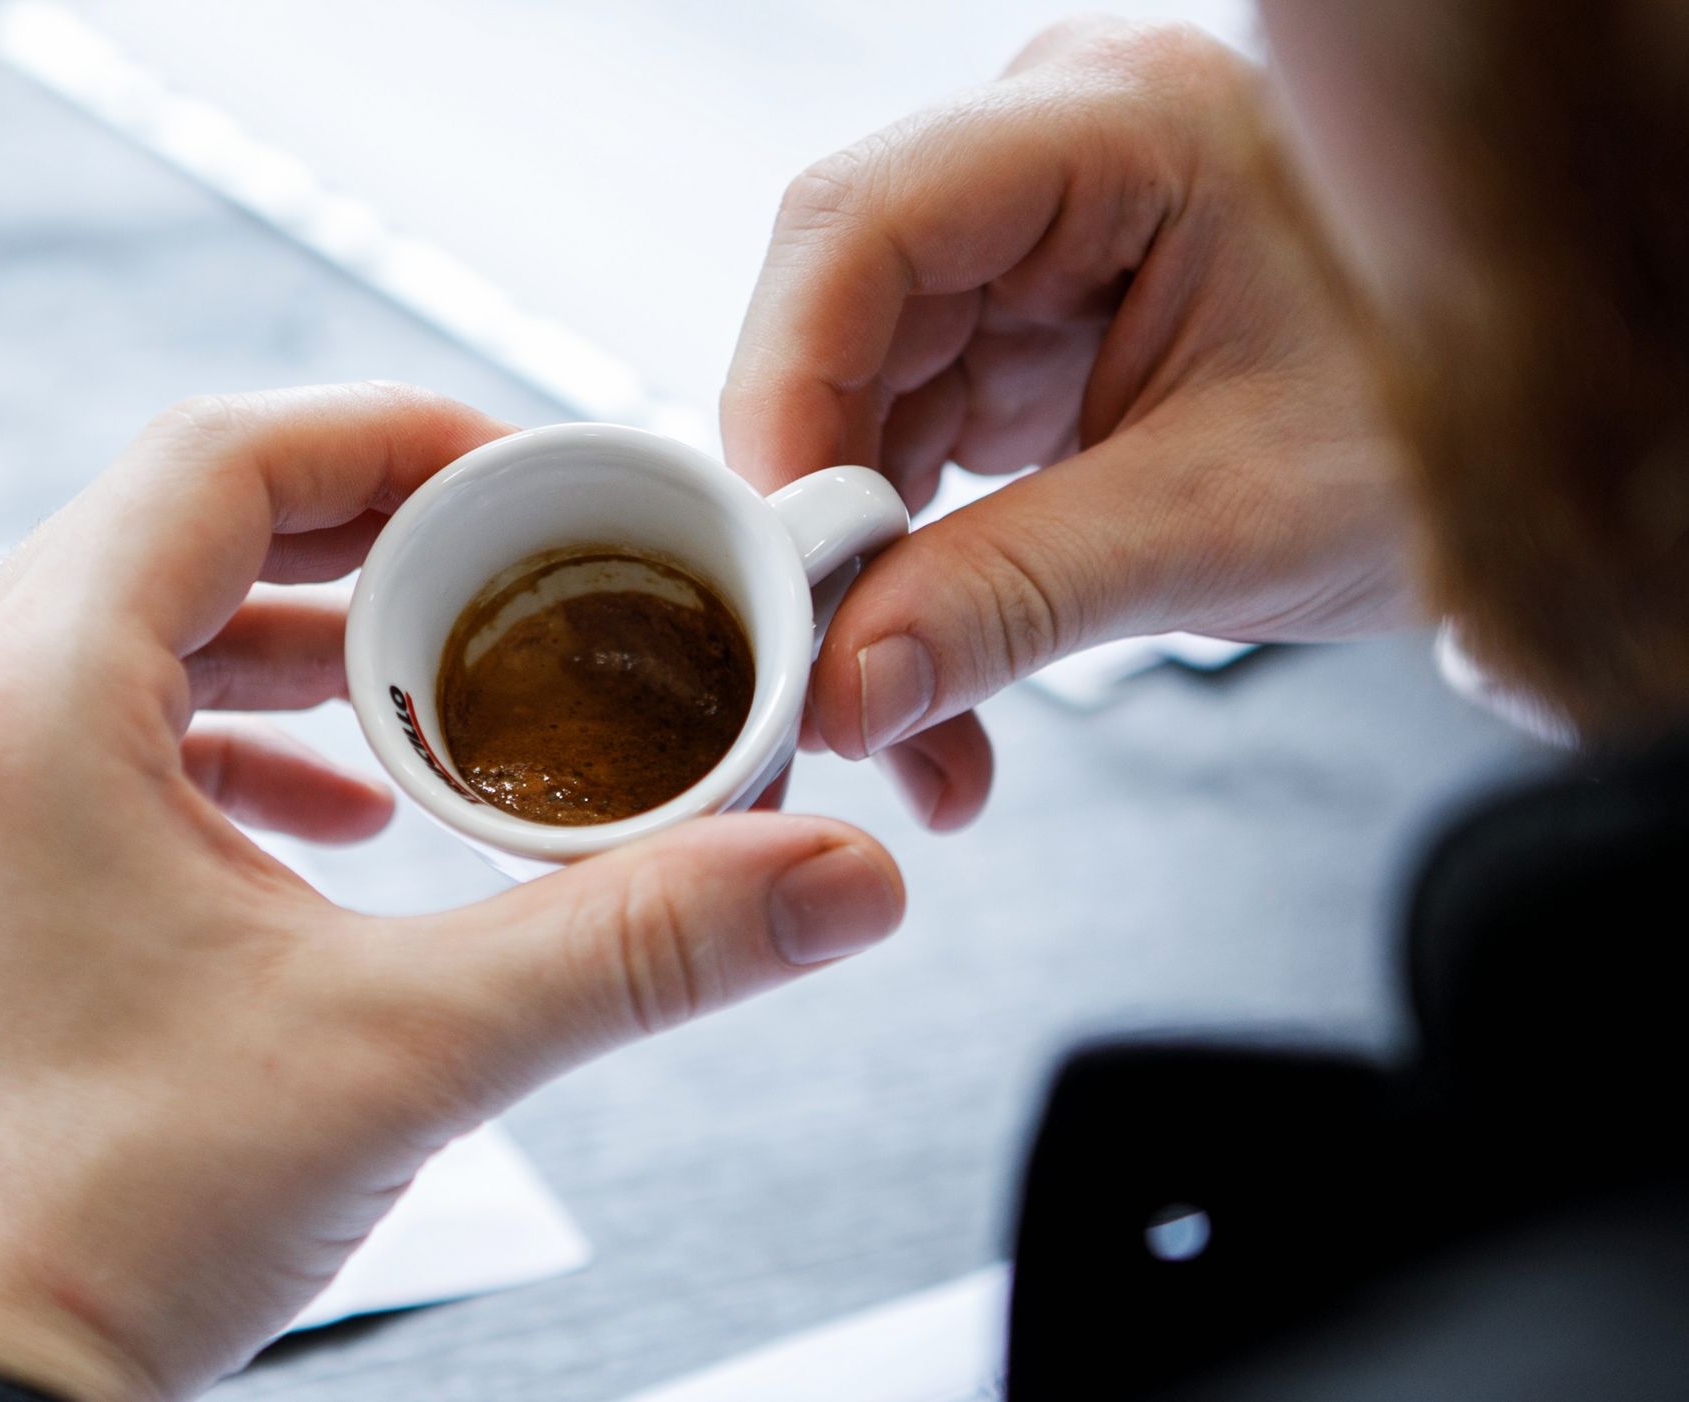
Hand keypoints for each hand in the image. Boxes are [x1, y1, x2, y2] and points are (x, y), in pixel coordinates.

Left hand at [0, 385, 903, 1401]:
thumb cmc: (82, 1230)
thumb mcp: (404, 1056)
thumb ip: (634, 945)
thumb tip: (819, 874)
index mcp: (34, 705)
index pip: (219, 459)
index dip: (391, 441)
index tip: (515, 478)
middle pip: (178, 534)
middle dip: (362, 541)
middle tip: (499, 575)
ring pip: (134, 638)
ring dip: (294, 646)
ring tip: (428, 695)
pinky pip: (101, 745)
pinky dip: (231, 747)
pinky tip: (329, 820)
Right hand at [724, 20, 1419, 825]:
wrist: (1524, 457)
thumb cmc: (1434, 431)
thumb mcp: (1222, 523)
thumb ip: (1019, 595)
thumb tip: (847, 684)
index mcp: (1123, 129)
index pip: (866, 222)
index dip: (781, 389)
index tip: (766, 555)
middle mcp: (1053, 160)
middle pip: (840, 318)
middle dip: (823, 517)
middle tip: (818, 671)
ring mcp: (1030, 243)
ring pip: (857, 400)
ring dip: (864, 572)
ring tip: (900, 719)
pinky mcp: (1023, 330)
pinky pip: (908, 443)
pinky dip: (910, 570)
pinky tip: (929, 670)